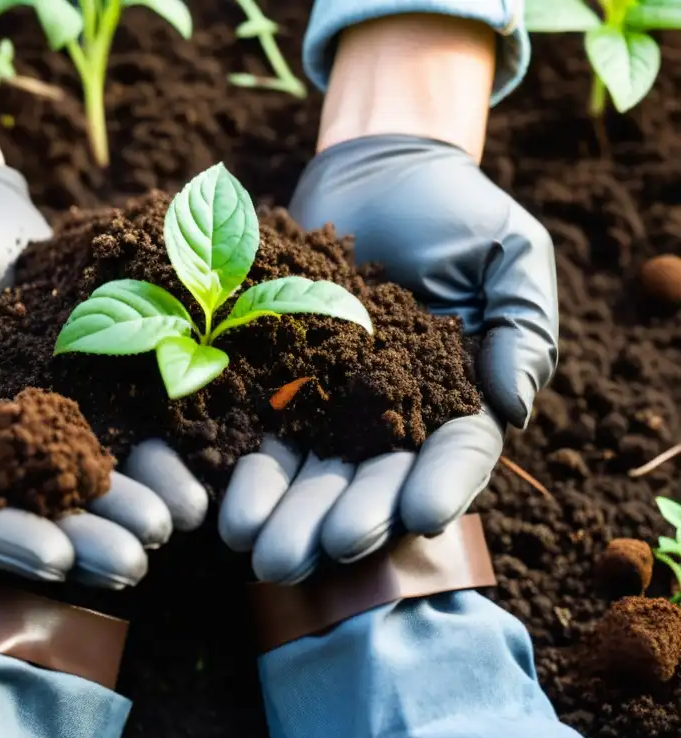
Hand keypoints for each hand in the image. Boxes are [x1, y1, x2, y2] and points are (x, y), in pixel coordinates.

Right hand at [0, 158, 207, 587]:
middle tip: (135, 563)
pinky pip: (114, 421)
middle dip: (83, 538)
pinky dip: (148, 449)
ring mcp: (30, 416)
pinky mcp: (74, 383)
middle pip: (30, 509)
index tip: (57, 558)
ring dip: (125, 505)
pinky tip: (187, 472)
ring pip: (80, 475)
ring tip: (173, 524)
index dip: (5, 537)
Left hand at [218, 135, 556, 583]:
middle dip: (345, 522)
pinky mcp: (276, 382)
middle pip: (371, 482)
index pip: (455, 455)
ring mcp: (330, 406)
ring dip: (286, 514)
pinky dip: (242, 468)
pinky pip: (257, 430)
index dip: (440, 487)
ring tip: (259, 550)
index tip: (421, 515)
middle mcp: (391, 418)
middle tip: (317, 554)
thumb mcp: (510, 255)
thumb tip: (511, 405)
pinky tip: (223, 502)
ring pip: (309, 473)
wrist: (377, 172)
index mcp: (457, 399)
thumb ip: (523, 327)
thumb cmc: (455, 211)